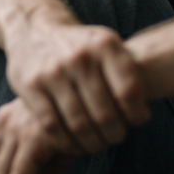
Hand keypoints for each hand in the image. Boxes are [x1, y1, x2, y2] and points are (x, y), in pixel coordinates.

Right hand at [4, 22, 150, 154]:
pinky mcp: (30, 86)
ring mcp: (53, 72)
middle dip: (115, 133)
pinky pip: (52, 126)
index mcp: (105, 45)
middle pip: (105, 113)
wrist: (35, 29)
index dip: (135, 113)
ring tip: (98, 144)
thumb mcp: (107, 47)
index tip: (136, 121)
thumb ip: (127, 76)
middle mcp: (80, 57)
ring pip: (79, 124)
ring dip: (93, 143)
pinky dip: (67, 143)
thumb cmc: (82, 47)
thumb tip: (143, 116)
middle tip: (116, 138)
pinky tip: (75, 144)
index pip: (129, 90)